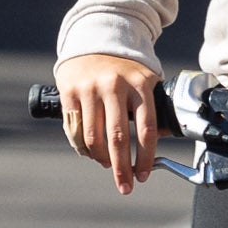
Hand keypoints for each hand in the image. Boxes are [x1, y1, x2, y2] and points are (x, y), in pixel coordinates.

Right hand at [55, 53, 163, 194]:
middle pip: (118, 138)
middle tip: (125, 186)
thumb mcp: (145, 80)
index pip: (146, 129)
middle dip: (122, 168)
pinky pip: (74, 130)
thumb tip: (156, 146)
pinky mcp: (70, 91)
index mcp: (139, 84)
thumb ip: (150, 108)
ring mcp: (90, 88)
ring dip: (101, 159)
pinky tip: (90, 153)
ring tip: (107, 164)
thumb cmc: (125, 69)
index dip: (145, 157)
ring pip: (94, 137)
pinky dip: (82, 148)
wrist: (95, 40)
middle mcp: (114, 86)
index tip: (143, 175)